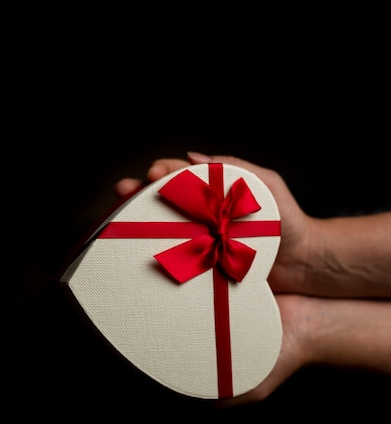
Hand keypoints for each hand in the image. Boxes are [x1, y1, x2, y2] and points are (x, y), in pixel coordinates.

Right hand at [115, 151, 315, 295]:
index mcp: (215, 191)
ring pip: (165, 227)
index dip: (163, 172)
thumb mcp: (267, 184)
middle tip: (122, 192)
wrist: (303, 263)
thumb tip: (194, 157)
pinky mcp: (204, 266)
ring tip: (120, 216)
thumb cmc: (288, 220)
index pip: (182, 176)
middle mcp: (203, 214)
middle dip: (140, 193)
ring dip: (141, 220)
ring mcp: (202, 240)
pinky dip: (158, 252)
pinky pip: (178, 257)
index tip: (152, 174)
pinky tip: (144, 250)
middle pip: (165, 200)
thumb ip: (237, 168)